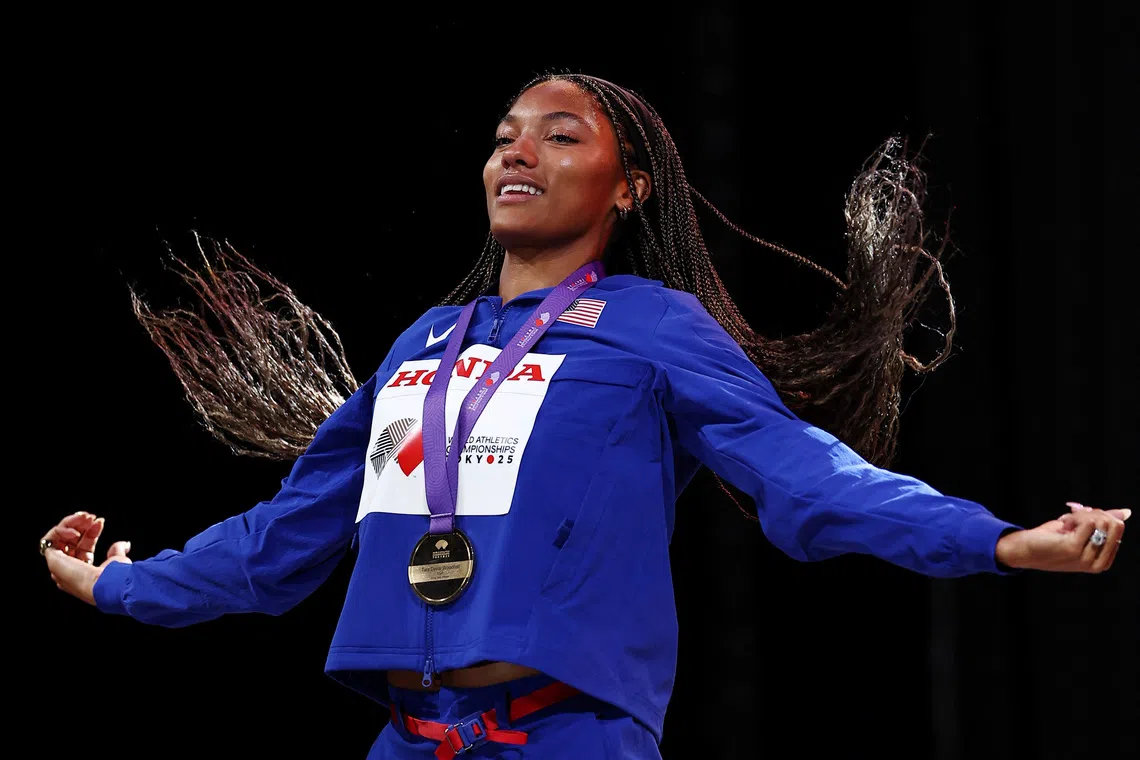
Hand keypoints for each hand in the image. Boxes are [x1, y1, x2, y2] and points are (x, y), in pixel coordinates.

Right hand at [41, 512, 131, 604]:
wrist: (104, 582)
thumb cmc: (113, 575)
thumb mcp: (117, 560)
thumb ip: (117, 551)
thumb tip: (125, 544)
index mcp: (82, 570)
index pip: (83, 545)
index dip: (91, 532)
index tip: (100, 521)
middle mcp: (68, 568)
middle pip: (70, 540)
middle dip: (80, 525)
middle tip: (90, 517)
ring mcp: (59, 564)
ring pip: (59, 537)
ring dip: (71, 523)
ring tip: (84, 518)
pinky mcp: (52, 559)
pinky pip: (49, 539)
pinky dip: (61, 530)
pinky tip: (75, 531)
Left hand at [996, 502, 1128, 572]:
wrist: (1023, 550)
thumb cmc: (1049, 541)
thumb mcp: (1079, 531)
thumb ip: (1102, 523)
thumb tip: (1126, 512)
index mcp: (1102, 562)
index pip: (1118, 529)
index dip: (1101, 516)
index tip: (1082, 519)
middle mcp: (1097, 564)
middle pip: (1114, 524)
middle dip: (1094, 514)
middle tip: (1074, 517)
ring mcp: (1086, 558)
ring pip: (1101, 521)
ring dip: (1080, 515)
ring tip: (1066, 524)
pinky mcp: (1074, 549)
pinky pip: (1087, 522)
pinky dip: (1074, 517)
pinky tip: (1062, 525)